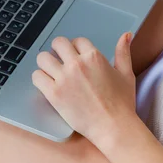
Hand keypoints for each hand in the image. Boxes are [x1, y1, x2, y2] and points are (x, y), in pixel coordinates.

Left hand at [32, 34, 136, 148]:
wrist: (114, 127)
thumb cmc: (122, 103)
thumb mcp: (126, 74)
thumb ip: (123, 52)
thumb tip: (126, 35)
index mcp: (94, 57)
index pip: (77, 40)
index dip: (76, 47)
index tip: (76, 56)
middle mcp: (77, 64)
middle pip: (57, 43)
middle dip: (58, 50)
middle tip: (61, 60)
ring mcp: (63, 79)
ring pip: (43, 58)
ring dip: (46, 63)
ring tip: (51, 71)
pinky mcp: (54, 94)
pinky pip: (37, 77)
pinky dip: (40, 78)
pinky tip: (47, 84)